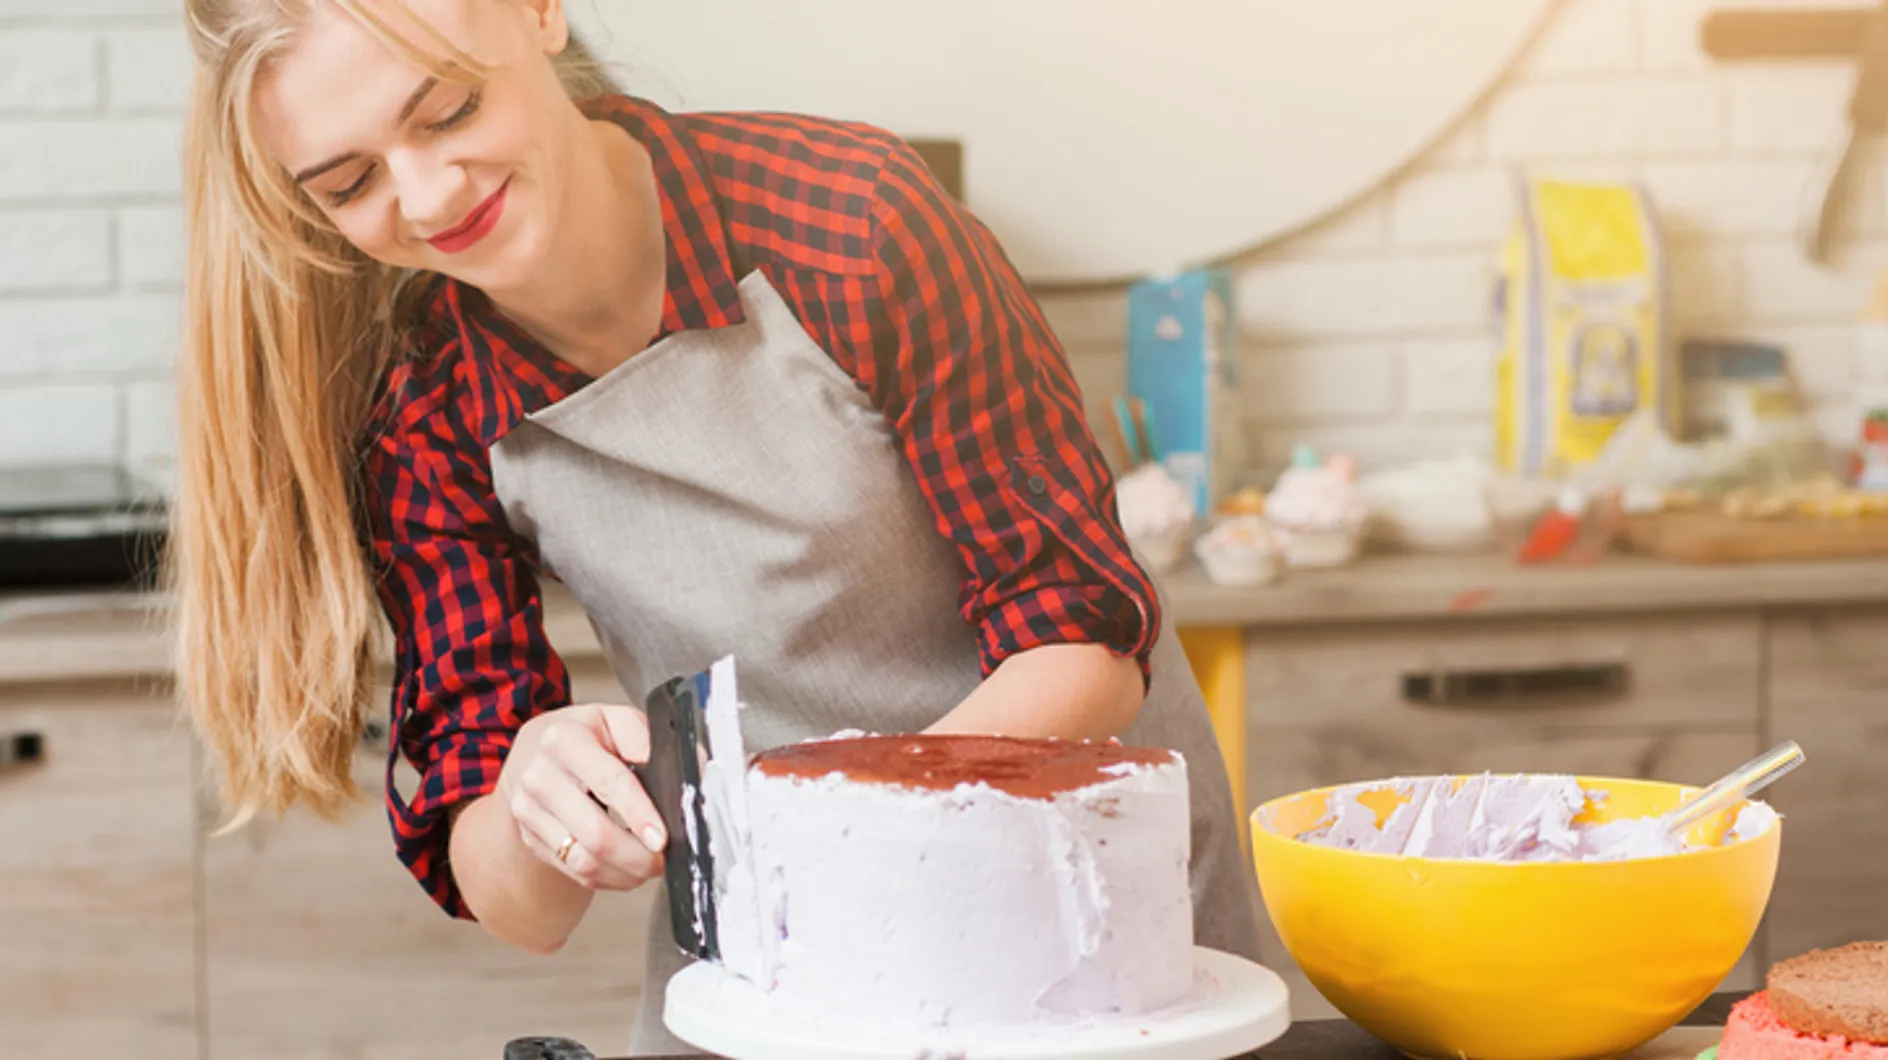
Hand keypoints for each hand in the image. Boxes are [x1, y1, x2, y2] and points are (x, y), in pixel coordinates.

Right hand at [497, 704, 667, 890]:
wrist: (533, 753)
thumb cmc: (584, 736)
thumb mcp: (615, 720)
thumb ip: (647, 741)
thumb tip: (685, 772)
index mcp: (564, 740)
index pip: (608, 782)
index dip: (639, 814)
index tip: (661, 838)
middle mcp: (540, 777)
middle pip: (595, 834)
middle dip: (637, 856)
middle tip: (663, 858)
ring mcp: (529, 812)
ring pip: (583, 861)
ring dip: (624, 873)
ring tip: (648, 866)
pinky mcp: (530, 838)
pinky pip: (573, 871)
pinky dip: (606, 877)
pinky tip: (624, 868)